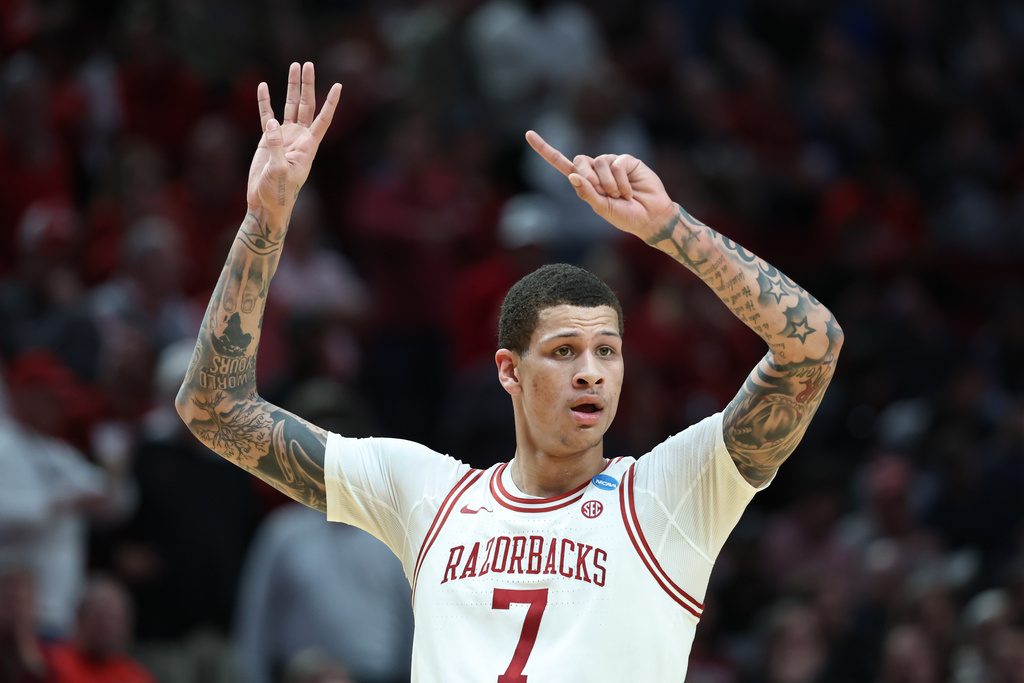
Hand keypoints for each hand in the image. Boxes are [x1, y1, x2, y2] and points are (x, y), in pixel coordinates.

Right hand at [247, 62, 340, 229]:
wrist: (265, 204)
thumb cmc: (278, 193)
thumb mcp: (279, 170)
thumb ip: (277, 146)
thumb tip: (272, 122)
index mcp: (308, 146)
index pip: (323, 120)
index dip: (330, 103)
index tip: (338, 86)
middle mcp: (299, 139)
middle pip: (306, 106)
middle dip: (307, 85)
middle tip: (307, 64)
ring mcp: (283, 138)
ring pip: (289, 107)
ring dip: (292, 87)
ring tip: (294, 67)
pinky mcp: (267, 141)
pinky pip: (266, 116)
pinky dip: (264, 102)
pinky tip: (263, 86)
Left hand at [525, 130, 675, 241]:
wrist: (651, 217)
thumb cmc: (625, 217)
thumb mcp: (602, 209)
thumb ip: (587, 194)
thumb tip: (572, 176)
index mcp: (585, 182)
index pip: (562, 164)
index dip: (545, 150)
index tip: (528, 134)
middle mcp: (595, 170)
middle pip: (579, 161)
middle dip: (589, 179)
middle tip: (604, 194)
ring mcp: (611, 163)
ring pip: (599, 163)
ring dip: (609, 184)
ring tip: (621, 196)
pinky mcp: (627, 160)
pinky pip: (617, 164)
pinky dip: (622, 181)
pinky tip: (630, 191)